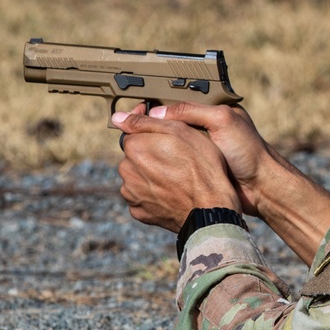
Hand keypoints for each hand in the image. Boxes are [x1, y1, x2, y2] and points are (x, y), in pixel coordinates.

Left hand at [113, 105, 240, 231]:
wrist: (210, 206)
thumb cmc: (201, 166)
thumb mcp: (180, 132)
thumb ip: (145, 122)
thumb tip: (118, 117)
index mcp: (135, 148)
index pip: (133, 134)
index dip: (150, 133)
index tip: (165, 137)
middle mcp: (127, 171)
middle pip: (135, 157)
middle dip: (150, 155)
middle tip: (176, 159)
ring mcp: (132, 194)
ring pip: (137, 177)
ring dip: (150, 175)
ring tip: (175, 178)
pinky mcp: (139, 212)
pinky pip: (142, 197)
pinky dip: (153, 194)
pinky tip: (171, 193)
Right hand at [123, 102, 329, 264]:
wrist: (263, 188)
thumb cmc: (248, 151)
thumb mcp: (222, 121)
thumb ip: (191, 111)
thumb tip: (156, 112)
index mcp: (211, 110)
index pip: (175, 101)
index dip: (153, 105)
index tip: (131, 109)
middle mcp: (203, 128)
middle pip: (167, 123)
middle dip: (147, 126)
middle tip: (121, 127)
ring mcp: (198, 151)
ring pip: (167, 145)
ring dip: (151, 147)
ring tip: (128, 146)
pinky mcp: (196, 170)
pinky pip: (172, 163)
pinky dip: (159, 164)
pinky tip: (145, 166)